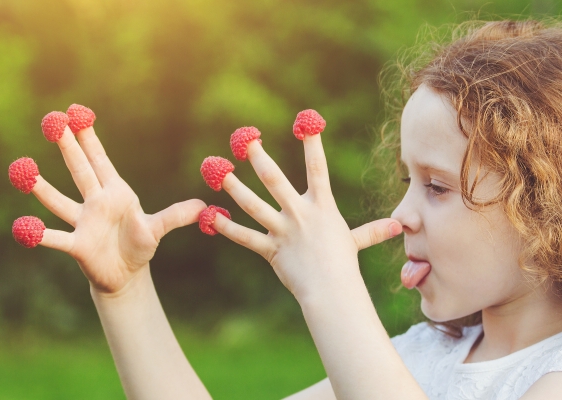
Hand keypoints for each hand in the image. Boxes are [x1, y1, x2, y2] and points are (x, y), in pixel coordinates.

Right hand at [25, 116, 205, 293]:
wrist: (125, 275)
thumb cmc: (139, 246)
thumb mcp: (158, 229)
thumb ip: (178, 216)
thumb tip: (204, 207)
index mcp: (116, 193)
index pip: (100, 160)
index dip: (89, 138)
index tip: (77, 113)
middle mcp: (96, 203)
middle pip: (80, 170)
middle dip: (67, 146)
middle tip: (52, 121)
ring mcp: (83, 223)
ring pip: (59, 200)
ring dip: (42, 186)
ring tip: (22, 169)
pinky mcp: (77, 246)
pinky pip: (55, 238)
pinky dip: (39, 234)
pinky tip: (23, 227)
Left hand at [210, 135, 401, 300]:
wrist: (332, 292)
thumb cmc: (343, 264)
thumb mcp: (355, 241)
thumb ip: (371, 231)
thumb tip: (398, 227)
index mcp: (321, 206)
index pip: (318, 168)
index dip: (312, 143)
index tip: (306, 120)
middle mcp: (300, 214)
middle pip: (275, 180)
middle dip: (259, 158)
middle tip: (245, 139)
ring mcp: (283, 231)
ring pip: (253, 205)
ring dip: (234, 187)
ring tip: (218, 170)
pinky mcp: (270, 250)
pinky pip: (244, 237)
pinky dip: (226, 227)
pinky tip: (210, 216)